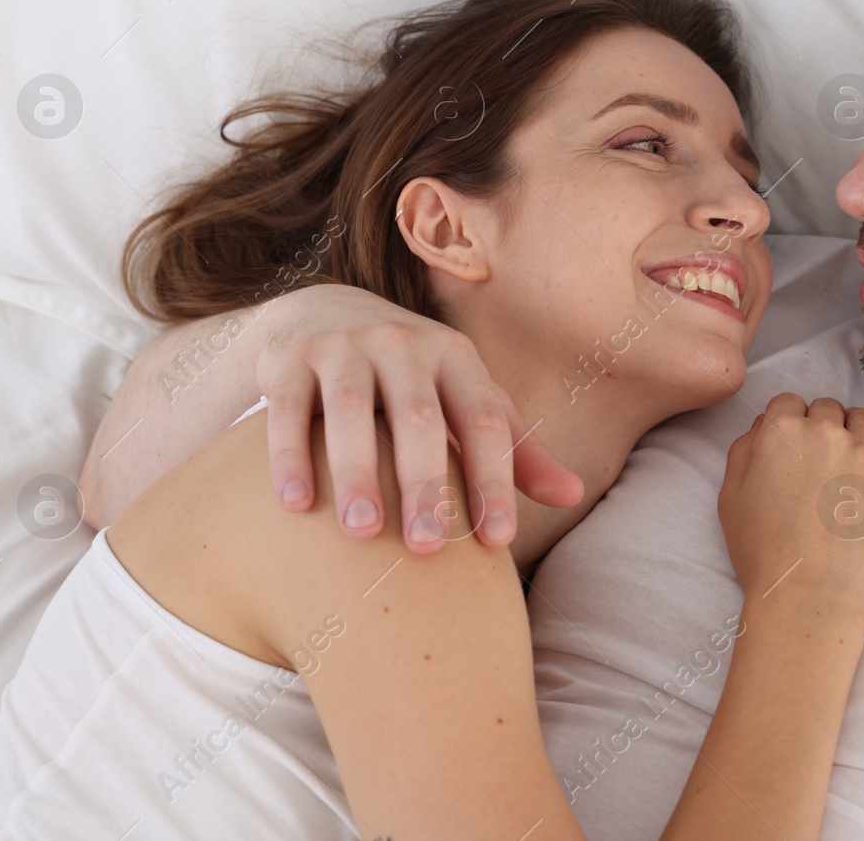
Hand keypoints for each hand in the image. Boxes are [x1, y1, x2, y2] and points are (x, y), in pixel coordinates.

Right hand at [255, 284, 583, 550]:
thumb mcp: (466, 401)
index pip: (483, 420)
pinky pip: (289, 409)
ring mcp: (345, 347)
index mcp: (456, 359)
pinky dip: (290, 455)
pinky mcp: (291, 358)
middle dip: (425, 483)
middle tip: (425, 549)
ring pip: (351, 411)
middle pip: (419, 418)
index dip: (495, 478)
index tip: (498, 540)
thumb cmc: (414, 379)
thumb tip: (574, 496)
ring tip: (362, 531)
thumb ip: (516, 449)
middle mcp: (404, 345)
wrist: (323, 313)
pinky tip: (295, 506)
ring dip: (356, 471)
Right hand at [719, 393, 863, 620]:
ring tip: (850, 463)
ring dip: (855, 433)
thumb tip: (763, 427)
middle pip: (827, 408)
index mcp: (780, 432)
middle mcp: (824, 433)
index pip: (788, 403)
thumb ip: (743, 450)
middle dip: (821, 427)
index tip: (792, 446)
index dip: (787, 422)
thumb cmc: (763, 554)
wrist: (808, 596)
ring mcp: (863, 453)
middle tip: (818, 462)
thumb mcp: (730, 498)